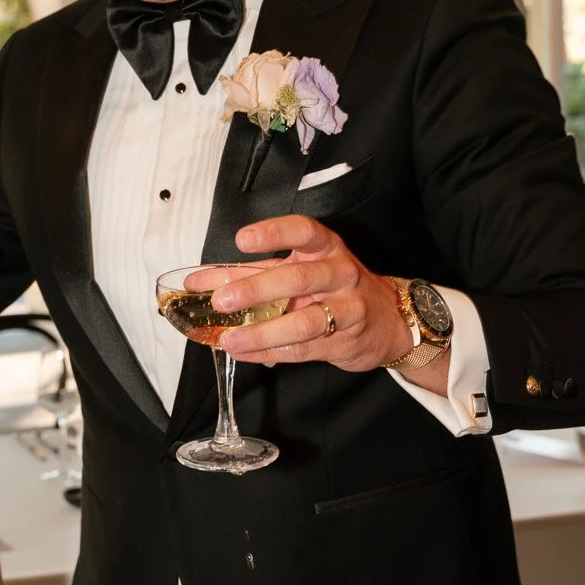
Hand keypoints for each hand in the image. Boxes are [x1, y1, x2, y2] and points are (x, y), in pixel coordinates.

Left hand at [211, 214, 413, 372]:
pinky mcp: (344, 340)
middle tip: (221, 300)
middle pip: (297, 278)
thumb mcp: (295, 270)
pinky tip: (245, 353)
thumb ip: (247, 273)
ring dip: (261, 332)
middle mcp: (340, 273)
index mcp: (325, 247)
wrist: (387, 320)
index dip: (273, 233)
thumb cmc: (331, 288)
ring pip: (303, 321)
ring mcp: (347, 308)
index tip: (242, 240)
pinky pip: (303, 348)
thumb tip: (197, 281)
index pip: (303, 231)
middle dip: (256, 289)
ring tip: (230, 339)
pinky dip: (270, 351)